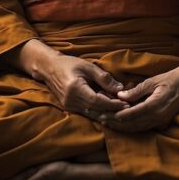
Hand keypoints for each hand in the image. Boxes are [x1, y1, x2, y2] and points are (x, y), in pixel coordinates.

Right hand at [4, 39, 125, 119]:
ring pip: (92, 115)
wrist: (49, 68)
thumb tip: (120, 89)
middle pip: (96, 111)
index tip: (126, 104)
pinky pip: (87, 113)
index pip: (97, 101)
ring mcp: (69, 106)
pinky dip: (99, 112)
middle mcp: (71, 101)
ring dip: (107, 114)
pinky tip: (110, 110)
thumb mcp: (88, 67)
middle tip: (129, 110)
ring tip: (122, 111)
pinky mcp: (70, 108)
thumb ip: (104, 78)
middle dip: (113, 112)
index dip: (113, 104)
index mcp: (75, 89)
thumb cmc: (69, 64)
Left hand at [105, 51, 178, 132]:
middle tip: (99, 119)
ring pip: (137, 128)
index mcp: (155, 106)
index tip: (102, 113)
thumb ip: (136, 91)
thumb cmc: (172, 78)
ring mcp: (161, 121)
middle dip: (114, 123)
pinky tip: (122, 123)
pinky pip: (144, 127)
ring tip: (107, 122)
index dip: (115, 116)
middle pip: (131, 125)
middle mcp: (158, 117)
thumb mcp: (153, 81)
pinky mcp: (163, 122)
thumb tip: (120, 97)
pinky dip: (132, 126)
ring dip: (121, 126)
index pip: (130, 115)